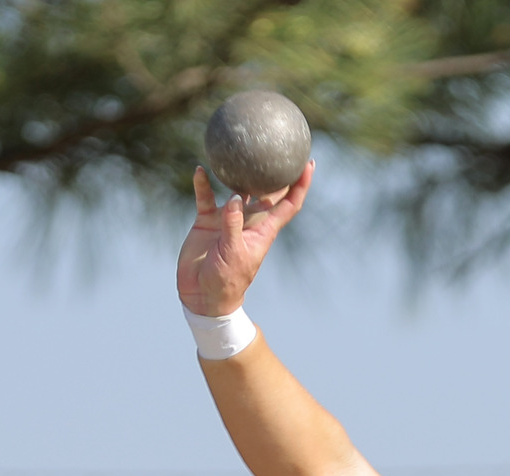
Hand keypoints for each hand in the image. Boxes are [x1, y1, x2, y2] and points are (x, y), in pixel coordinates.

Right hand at [176, 162, 313, 318]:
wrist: (203, 294)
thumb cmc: (226, 280)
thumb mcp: (233, 253)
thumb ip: (233, 225)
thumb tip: (235, 197)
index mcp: (264, 230)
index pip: (289, 204)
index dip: (300, 185)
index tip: (309, 163)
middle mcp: (249, 221)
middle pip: (268, 191)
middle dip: (276, 172)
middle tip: (279, 147)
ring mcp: (228, 220)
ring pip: (237, 190)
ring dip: (239, 172)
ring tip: (240, 149)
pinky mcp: (207, 221)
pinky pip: (206, 197)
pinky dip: (203, 184)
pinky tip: (200, 169)